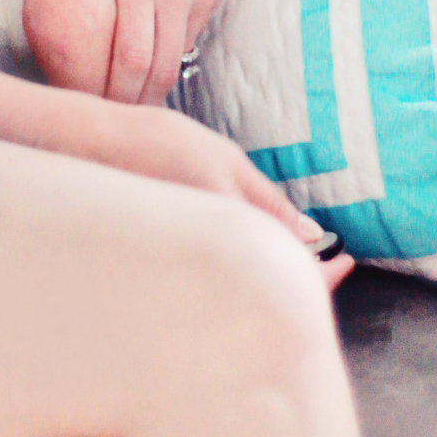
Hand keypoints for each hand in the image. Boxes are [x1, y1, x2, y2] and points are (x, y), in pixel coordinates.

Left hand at [0, 0, 233, 104]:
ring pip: (179, 58)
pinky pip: (192, 34)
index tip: (85, 111)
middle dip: (132, 103)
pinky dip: (169, 53)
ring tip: (120, 98)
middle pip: (159, 72)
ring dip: (152, 82)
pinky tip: (145, 59)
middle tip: (100, 121)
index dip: (112, 95)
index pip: (131, 59)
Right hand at [94, 107, 352, 287]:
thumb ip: (270, 201)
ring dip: (273, 281)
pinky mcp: (168, 273)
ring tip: (298, 258)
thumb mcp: (226, 159)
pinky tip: (248, 255)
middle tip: (333, 262)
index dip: (327, 275)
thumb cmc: (158, 143)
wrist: (88, 147)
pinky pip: (216, 285)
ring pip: (243, 292)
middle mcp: (207, 265)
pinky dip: (241, 276)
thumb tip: (313, 234)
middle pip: (269, 294)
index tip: (348, 259)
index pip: (291, 274)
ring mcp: (186, 273)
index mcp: (230, 236)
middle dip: (307, 285)